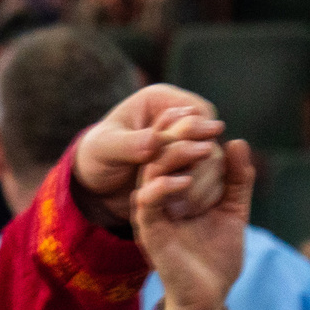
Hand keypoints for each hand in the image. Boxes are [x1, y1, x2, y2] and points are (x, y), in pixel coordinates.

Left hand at [74, 86, 226, 221]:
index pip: (198, 110)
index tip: (203, 151)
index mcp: (160, 100)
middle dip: (205, 158)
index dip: (203, 131)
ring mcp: (187, 145)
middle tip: (193, 180)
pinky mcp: (189, 169)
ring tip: (187, 198)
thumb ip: (130, 144)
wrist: (95, 181)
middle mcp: (178, 119)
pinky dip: (201, 192)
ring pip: (213, 159)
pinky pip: (207, 179)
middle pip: (210, 135)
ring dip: (204, 179)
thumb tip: (155, 140)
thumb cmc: (96, 156)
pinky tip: (188, 208)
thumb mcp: (106, 148)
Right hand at [140, 139, 255, 309]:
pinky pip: (146, 203)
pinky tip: (185, 181)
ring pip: (148, 173)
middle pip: (156, 153)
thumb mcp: (234, 210)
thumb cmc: (217, 256)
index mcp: (172, 189)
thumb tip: (238, 142)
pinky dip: (163, 187)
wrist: (210, 298)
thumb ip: (237, 179)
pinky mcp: (149, 234)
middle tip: (201, 122)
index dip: (182, 128)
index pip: (170, 148)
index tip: (205, 115)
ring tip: (199, 148)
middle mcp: (156, 198)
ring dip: (173, 157)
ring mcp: (150, 215)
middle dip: (177, 134)